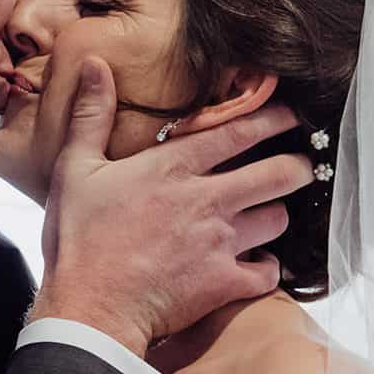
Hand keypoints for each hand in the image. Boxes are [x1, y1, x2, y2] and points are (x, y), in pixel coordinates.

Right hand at [35, 58, 308, 353]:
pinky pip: (269, 273)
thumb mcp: (74, 169)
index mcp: (173, 167)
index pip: (240, 132)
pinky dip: (267, 268)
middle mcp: (207, 200)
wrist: (90, 309)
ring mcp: (221, 243)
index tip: (290, 114)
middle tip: (299, 165)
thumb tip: (94, 65)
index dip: (274, 118)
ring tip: (269, 213)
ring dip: (277, 215)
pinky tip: (256, 264)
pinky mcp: (225, 284)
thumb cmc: (78, 240)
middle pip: (280, 173)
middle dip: (298, 165)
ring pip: (279, 219)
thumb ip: (91, 115)